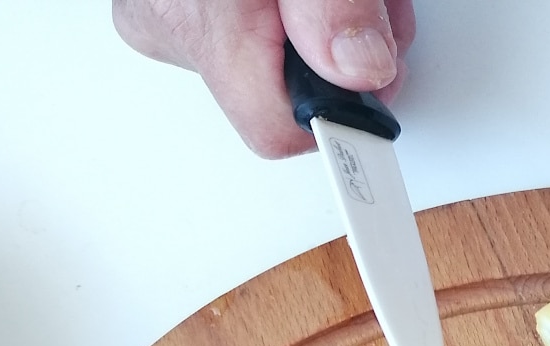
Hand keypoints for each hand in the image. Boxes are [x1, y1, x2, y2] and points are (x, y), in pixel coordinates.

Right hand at [114, 0, 416, 156]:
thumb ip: (332, 5)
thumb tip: (358, 69)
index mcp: (199, 23)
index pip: (276, 129)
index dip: (339, 113)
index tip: (377, 83)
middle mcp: (173, 24)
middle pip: (285, 88)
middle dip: (344, 51)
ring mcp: (172, 9)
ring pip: (279, 56)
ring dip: (330, 24)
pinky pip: (258, 28)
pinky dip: (300, 8)